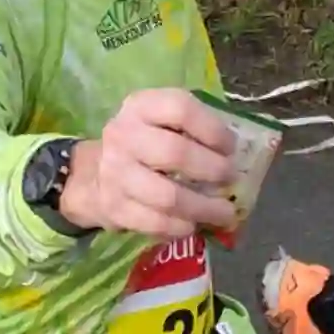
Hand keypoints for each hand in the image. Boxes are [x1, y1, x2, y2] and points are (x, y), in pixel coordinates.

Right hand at [57, 87, 248, 240]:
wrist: (93, 174)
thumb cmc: (144, 143)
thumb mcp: (160, 121)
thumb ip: (193, 129)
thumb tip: (241, 153)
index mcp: (140, 106)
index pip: (180, 108)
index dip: (212, 129)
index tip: (230, 147)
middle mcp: (123, 136)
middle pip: (175, 153)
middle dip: (213, 169)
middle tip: (230, 178)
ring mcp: (116, 173)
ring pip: (167, 196)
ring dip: (204, 208)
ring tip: (225, 213)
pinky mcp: (115, 207)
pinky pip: (156, 223)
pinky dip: (182, 227)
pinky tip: (194, 224)